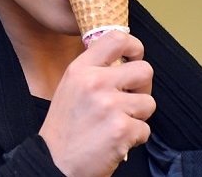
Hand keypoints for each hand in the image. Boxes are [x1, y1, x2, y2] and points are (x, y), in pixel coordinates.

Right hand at [39, 31, 154, 176]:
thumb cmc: (64, 126)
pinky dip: (135, 137)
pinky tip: (116, 140)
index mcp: (81, 68)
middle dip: (143, 86)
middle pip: (144, 69)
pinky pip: (145, 129)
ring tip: (119, 122)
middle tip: (132, 97)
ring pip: (149, 102)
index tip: (133, 57)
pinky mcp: (122, 130)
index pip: (117, 38)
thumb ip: (93, 69)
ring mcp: (110, 106)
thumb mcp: (71, 85)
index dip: (134, 46)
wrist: (53, 162)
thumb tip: (122, 58)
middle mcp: (95, 82)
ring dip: (138, 115)